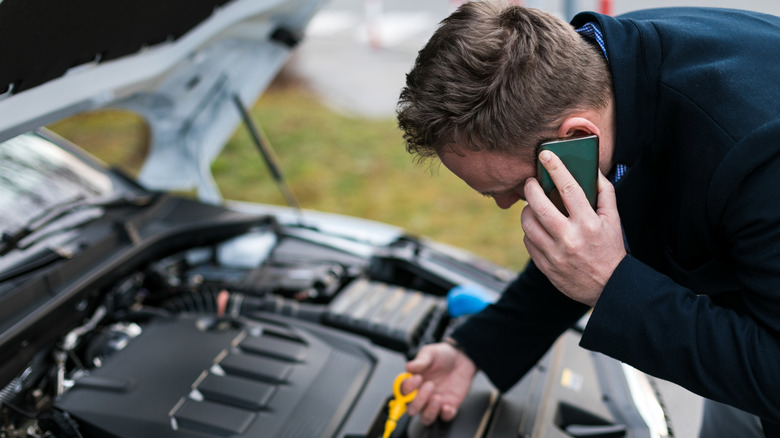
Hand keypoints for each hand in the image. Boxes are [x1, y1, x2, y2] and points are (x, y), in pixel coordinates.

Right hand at [401, 342, 476, 424]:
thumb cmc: (442, 355)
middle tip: (429, 385)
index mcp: (413, 383)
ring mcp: (434, 403)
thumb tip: (409, 367)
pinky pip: (445, 418)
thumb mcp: (430, 353)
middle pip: (411, 409)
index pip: (402, 393)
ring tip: (437, 398)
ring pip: (425, 418)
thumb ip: (420, 360)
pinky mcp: (449, 406)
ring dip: (429, 411)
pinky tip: (447, 405)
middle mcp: (421, 395)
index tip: (417, 378)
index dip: (407, 389)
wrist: (461, 358)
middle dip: (418, 400)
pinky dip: (445, 414)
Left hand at [521, 150, 625, 306]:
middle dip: (531, 188)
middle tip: (530, 182)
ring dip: (527, 210)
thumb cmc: (610, 248)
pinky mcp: (545, 266)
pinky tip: (538, 227)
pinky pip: (528, 241)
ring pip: (528, 224)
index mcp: (588, 223)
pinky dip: (530, 231)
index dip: (556, 168)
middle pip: (539, 206)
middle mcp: (570, 238)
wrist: (609, 286)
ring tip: (533, 205)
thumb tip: (591, 169)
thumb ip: (604, 192)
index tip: (545, 155)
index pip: (568, 188)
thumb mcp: (613, 220)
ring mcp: (555, 254)